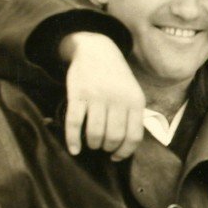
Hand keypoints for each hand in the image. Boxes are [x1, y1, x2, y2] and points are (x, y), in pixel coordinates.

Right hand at [58, 31, 145, 159]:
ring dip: (93, 145)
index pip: (133, 136)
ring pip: (95, 133)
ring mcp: (97, 97)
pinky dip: (73, 140)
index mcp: (135, 101)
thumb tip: (126, 146)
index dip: (125, 152)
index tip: (116, 157)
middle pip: (114, 137)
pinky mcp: (78, 95)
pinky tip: (74, 149)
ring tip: (92, 144)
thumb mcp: (133, 92)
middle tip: (103, 148)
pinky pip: (75, 124)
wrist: (96, 50)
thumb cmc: (116, 77)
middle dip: (107, 148)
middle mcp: (117, 99)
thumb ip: (133, 115)